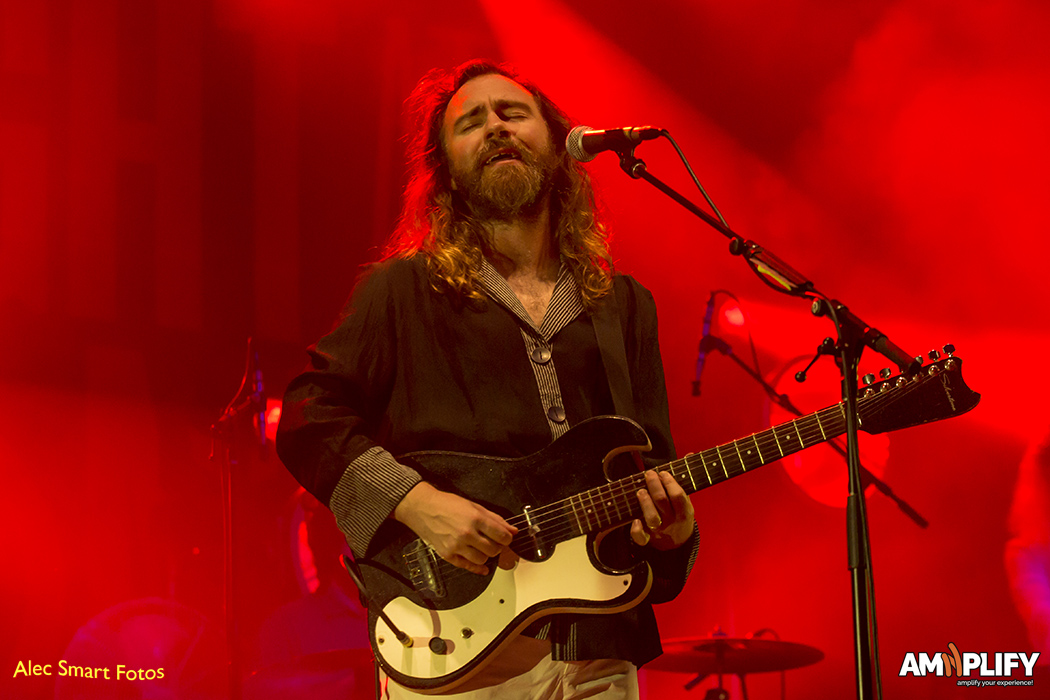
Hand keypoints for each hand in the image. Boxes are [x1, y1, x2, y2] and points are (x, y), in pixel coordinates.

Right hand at [394, 482, 517, 574]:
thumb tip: (512, 530)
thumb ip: (495, 519)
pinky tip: (483, 567)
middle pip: (494, 549)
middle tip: (495, 542)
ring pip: (483, 559)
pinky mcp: (448, 554)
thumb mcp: (474, 506)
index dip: (508, 538)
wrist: (423, 508)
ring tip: (484, 548)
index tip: (507, 537)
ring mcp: (456, 546)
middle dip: (498, 547)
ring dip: (487, 555)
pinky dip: (478, 568)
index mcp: (475, 518)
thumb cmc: (447, 504)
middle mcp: (467, 533)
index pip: (502, 536)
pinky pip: (467, 566)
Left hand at [631, 469, 694, 550]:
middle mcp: (672, 521)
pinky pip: (641, 538)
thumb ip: (686, 477)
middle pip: (662, 502)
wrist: (677, 543)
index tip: (663, 472)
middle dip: (654, 486)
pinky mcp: (647, 539)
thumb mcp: (686, 498)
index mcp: (684, 511)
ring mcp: (660, 530)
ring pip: (651, 518)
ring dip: (645, 503)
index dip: (670, 483)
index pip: (678, 496)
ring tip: (640, 491)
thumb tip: (690, 454)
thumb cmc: (679, 513)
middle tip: (648, 474)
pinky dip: (636, 530)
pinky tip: (634, 521)